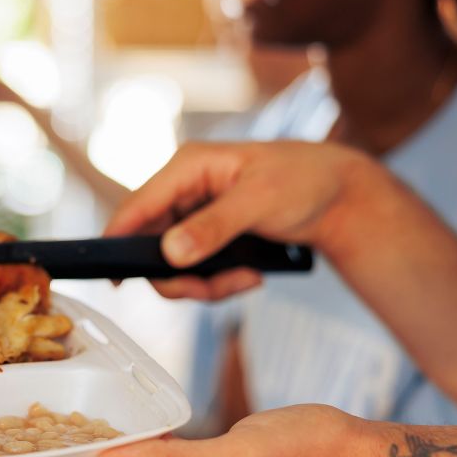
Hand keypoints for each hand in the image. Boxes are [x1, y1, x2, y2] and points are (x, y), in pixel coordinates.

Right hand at [105, 140, 377, 299]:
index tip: (114, 278)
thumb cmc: (306, 181)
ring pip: (172, 265)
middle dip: (180, 276)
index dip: (117, 241)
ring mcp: (194, 216)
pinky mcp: (207, 237)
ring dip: (204, 283)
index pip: (136, 206)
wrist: (342, 198)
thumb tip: (171, 252)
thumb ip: (215, 226)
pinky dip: (218, 282)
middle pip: (150, 245)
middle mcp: (183, 191)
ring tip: (244, 280)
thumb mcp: (261, 201)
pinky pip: (194, 270)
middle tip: (211, 289)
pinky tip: (249, 275)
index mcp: (188, 167)